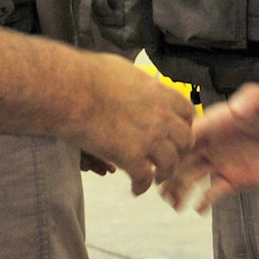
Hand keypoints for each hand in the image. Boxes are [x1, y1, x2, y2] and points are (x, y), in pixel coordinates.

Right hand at [66, 54, 191, 195]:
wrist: (71, 91)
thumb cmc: (89, 76)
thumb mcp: (125, 70)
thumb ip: (140, 83)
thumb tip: (139, 83)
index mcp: (160, 94)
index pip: (187, 113)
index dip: (183, 125)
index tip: (176, 133)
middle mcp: (160, 117)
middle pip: (184, 140)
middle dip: (179, 151)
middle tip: (169, 158)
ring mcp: (148, 138)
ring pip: (170, 163)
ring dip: (164, 173)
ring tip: (155, 178)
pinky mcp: (130, 157)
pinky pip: (144, 178)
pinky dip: (141, 186)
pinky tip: (135, 188)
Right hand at [162, 83, 258, 210]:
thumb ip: (254, 99)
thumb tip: (236, 107)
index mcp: (217, 122)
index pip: (188, 133)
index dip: (173, 145)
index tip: (161, 158)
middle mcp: (214, 142)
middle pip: (184, 158)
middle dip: (169, 172)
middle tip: (158, 188)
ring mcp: (223, 161)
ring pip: (193, 177)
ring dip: (180, 190)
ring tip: (174, 205)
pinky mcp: (236, 179)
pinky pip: (215, 192)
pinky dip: (205, 201)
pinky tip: (198, 210)